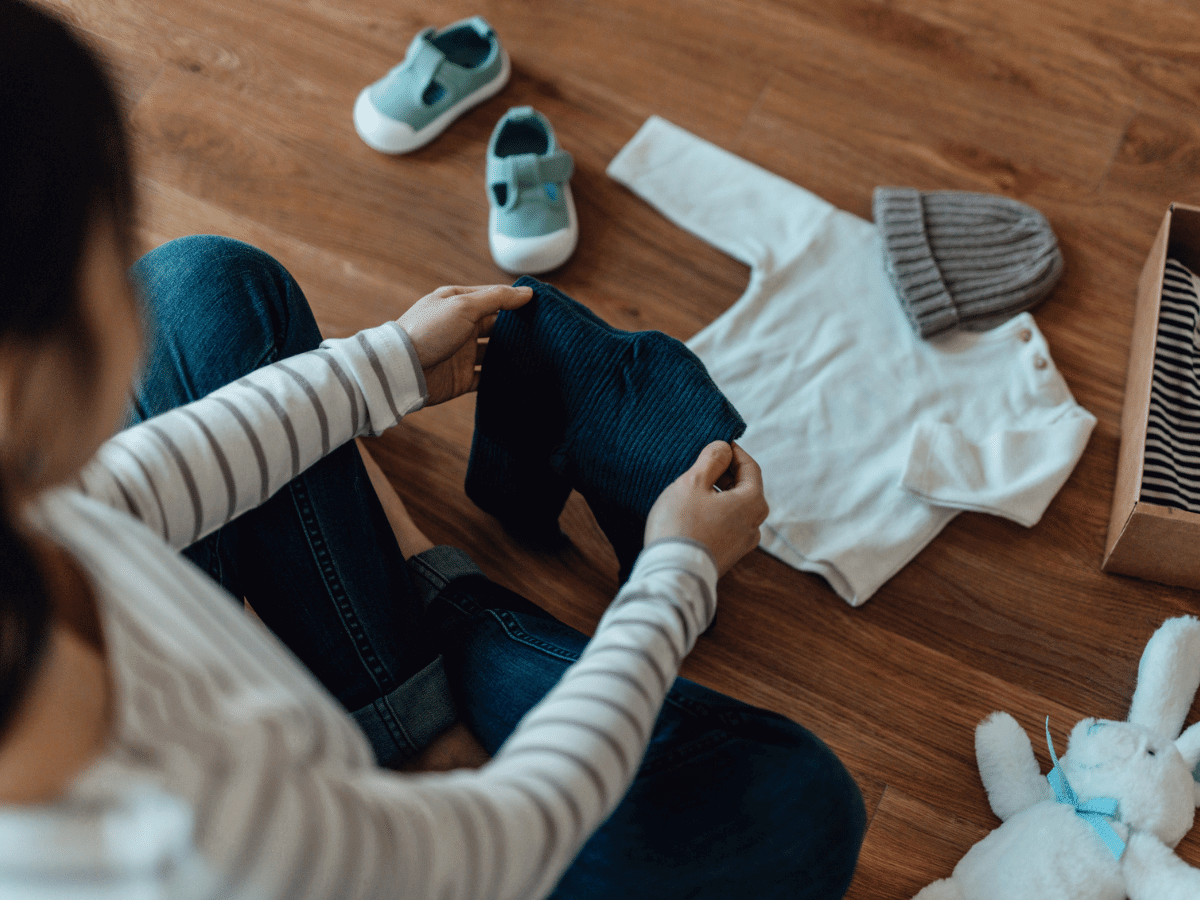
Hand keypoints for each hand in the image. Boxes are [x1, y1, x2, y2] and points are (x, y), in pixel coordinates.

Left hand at [397, 284, 532, 405]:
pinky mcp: (461, 377)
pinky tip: (520, 377)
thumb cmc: (429, 331)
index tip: (542, 305)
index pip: (493, 298)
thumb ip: (497, 298)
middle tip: (544, 332)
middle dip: (516, 329)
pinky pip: (486, 377)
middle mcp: (460, 327)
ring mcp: (461, 353)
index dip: (515, 300)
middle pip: (495, 326)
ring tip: (538, 355)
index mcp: (457, 303)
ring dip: (511, 354)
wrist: (402, 370)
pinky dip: (500, 378)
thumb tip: (527, 292)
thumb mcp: (464, 305)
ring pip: (493, 353)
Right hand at [644, 441, 768, 576]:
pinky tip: (691, 512)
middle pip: (744, 488)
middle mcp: (755, 525)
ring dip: (717, 494)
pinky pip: (725, 526)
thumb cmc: (682, 525)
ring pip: (734, 508)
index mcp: (753, 503)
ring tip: (692, 489)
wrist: (672, 574)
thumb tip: (724, 448)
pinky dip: (713, 513)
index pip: (750, 467)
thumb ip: (712, 459)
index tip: (716, 443)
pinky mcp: (727, 556)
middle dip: (724, 473)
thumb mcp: (694, 482)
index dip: (732, 451)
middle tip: (699, 464)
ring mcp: (742, 544)